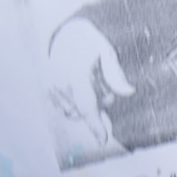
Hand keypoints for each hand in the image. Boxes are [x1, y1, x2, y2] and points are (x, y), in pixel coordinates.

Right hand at [47, 17, 134, 148]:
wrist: (65, 34)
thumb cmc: (90, 43)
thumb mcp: (106, 53)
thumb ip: (116, 75)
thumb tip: (130, 92)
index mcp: (76, 73)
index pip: (88, 106)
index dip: (95, 126)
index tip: (103, 141)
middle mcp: (60, 82)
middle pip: (84, 111)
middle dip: (97, 108)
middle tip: (106, 93)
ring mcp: (51, 87)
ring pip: (73, 112)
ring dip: (85, 107)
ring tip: (91, 87)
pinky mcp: (47, 91)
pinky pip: (65, 108)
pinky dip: (75, 104)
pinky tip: (79, 89)